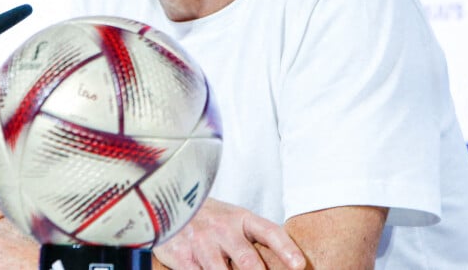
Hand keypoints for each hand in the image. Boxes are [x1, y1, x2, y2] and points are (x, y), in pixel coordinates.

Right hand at [153, 198, 305, 268]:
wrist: (168, 204)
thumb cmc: (209, 218)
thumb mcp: (232, 220)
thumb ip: (252, 239)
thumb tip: (282, 263)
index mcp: (240, 218)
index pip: (269, 231)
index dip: (286, 248)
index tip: (299, 265)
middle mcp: (223, 228)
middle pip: (247, 259)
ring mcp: (202, 242)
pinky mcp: (183, 256)